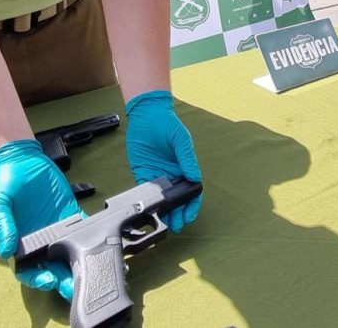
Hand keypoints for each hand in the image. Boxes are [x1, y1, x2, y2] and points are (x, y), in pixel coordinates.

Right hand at [0, 139, 83, 301]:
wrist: (21, 160)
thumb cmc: (5, 184)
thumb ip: (3, 225)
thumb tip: (6, 249)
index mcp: (20, 243)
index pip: (28, 270)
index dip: (38, 279)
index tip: (49, 281)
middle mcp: (40, 242)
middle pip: (52, 268)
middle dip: (64, 280)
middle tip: (76, 287)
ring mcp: (57, 230)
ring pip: (71, 254)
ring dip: (81, 265)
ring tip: (92, 272)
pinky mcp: (71, 216)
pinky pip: (83, 229)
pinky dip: (93, 238)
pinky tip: (101, 244)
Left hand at [125, 90, 202, 232]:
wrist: (146, 114)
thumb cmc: (167, 123)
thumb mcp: (181, 139)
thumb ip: (187, 158)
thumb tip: (195, 177)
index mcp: (185, 167)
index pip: (191, 190)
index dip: (192, 204)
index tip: (190, 214)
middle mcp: (172, 174)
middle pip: (177, 199)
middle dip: (178, 213)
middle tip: (177, 224)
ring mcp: (157, 174)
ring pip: (161, 198)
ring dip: (164, 211)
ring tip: (165, 222)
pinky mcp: (143, 172)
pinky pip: (145, 189)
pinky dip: (147, 200)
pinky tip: (149, 209)